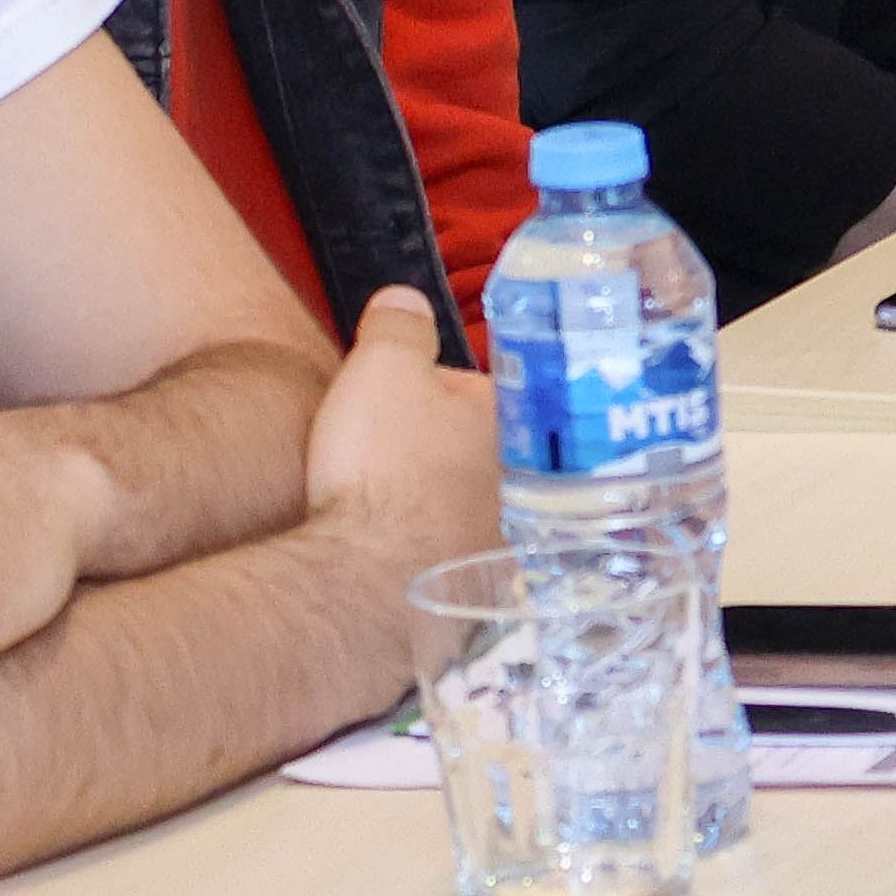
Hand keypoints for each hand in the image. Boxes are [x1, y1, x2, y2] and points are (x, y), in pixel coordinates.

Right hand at [295, 288, 499, 569]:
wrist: (369, 584)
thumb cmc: (382, 469)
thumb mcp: (382, 368)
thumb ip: (399, 326)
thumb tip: (406, 301)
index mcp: (510, 421)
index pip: (478, 389)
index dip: (432, 391)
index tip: (399, 405)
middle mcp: (525, 483)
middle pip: (480, 449)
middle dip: (444, 449)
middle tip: (393, 456)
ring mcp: (507, 543)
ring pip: (473, 505)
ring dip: (441, 503)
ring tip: (392, 506)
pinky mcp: (481, 594)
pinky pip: (456, 557)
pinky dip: (431, 551)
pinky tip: (396, 554)